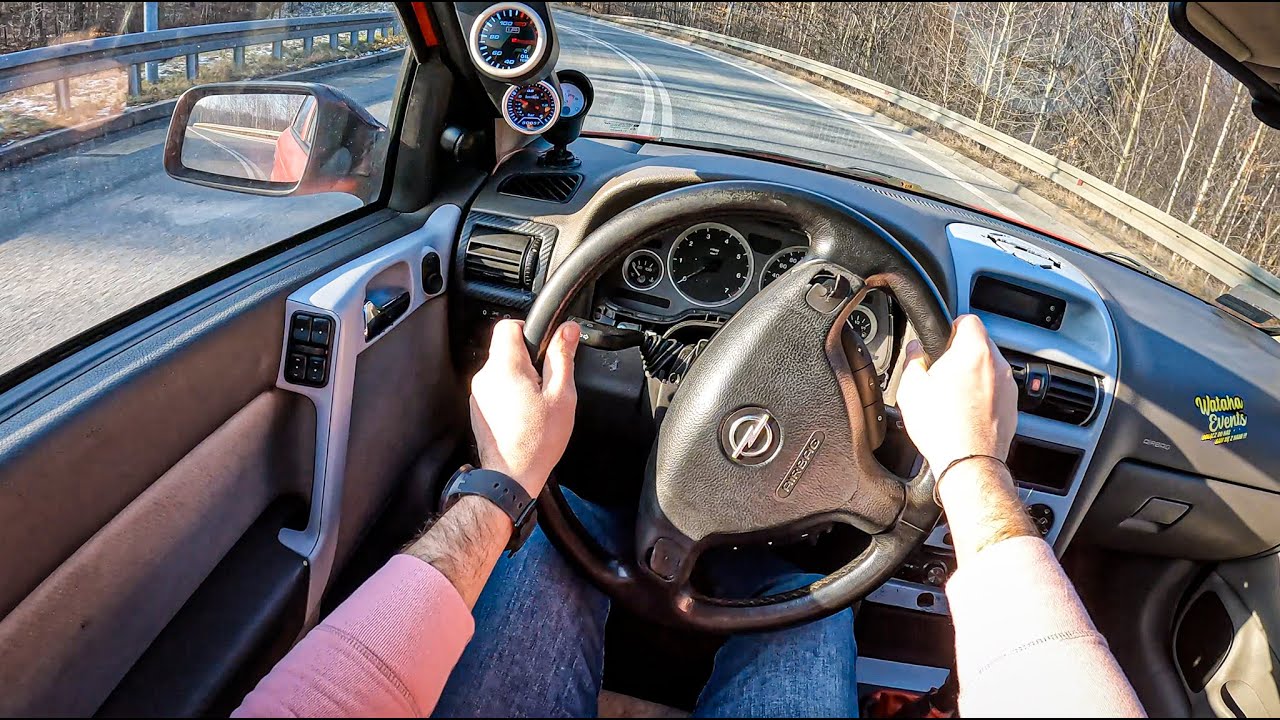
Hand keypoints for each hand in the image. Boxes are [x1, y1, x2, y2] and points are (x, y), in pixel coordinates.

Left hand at [469, 319, 579, 496]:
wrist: (510, 476)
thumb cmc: (537, 441)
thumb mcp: (561, 395)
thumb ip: (562, 357)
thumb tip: (568, 330)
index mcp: (506, 367)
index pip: (508, 325)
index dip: (528, 330)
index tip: (543, 345)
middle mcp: (486, 376)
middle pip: (505, 348)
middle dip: (528, 359)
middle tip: (546, 382)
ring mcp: (479, 393)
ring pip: (501, 370)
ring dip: (519, 378)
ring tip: (537, 402)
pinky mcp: (478, 408)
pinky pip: (495, 388)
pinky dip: (510, 394)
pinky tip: (525, 414)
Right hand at [896, 315, 1017, 481]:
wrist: (969, 463)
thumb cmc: (942, 427)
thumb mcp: (911, 389)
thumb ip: (913, 360)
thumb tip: (915, 350)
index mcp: (973, 352)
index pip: (968, 319)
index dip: (952, 327)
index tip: (942, 341)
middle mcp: (997, 365)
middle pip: (980, 344)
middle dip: (961, 354)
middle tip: (942, 372)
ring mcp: (1008, 386)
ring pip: (989, 368)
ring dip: (973, 375)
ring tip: (952, 396)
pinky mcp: (1013, 406)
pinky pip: (996, 390)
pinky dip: (983, 395)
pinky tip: (965, 412)